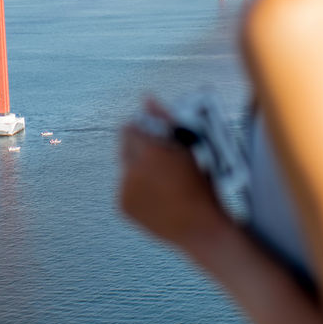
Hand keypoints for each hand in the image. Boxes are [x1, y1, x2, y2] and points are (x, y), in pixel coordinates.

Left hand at [118, 97, 229, 249]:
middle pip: (123, 148)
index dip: (142, 131)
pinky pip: (125, 190)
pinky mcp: (122, 206)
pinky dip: (136, 190)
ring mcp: (124, 189)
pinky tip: (156, 198)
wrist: (200, 227)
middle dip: (137, 149)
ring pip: (124, 169)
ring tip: (161, 182)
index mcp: (149, 151)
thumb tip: (146, 96)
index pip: (130, 129)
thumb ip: (164, 119)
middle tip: (157, 160)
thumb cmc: (200, 184)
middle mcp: (131, 169)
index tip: (152, 137)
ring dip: (137, 170)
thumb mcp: (188, 147)